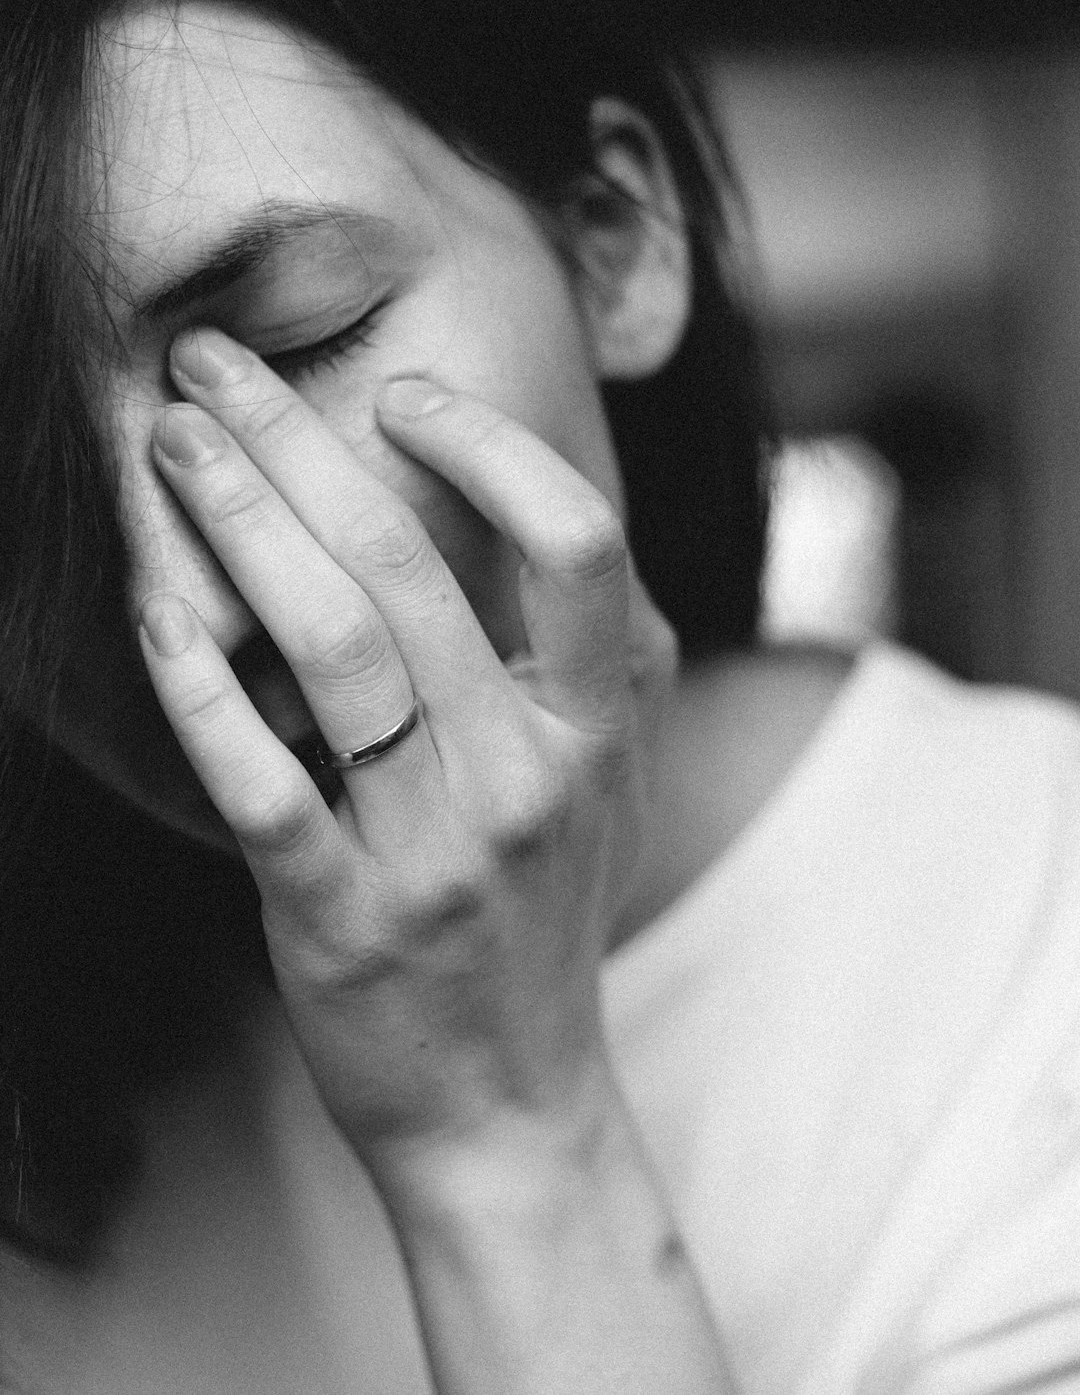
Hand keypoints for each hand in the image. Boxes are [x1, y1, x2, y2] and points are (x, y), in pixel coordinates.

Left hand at [137, 326, 638, 1171]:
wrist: (509, 1106)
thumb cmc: (545, 925)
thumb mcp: (609, 789)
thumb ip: (599, 667)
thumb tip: (550, 526)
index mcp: (599, 728)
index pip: (571, 541)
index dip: (485, 445)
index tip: (398, 393)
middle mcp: (523, 774)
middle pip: (409, 565)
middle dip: (299, 441)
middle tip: (214, 364)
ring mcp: (433, 848)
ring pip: (330, 646)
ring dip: (239, 526)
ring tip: (172, 446)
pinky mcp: (340, 916)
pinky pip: (258, 781)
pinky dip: (198, 685)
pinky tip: (152, 610)